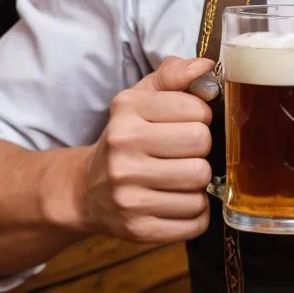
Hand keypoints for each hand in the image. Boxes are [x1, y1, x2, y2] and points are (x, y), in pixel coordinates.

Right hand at [79, 56, 215, 243]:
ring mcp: (128, 193)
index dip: (201, 116)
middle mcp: (123, 150)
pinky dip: (196, 212)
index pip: (196, 110)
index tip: (190, 121)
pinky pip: (194, 221)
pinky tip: (179, 201)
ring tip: (182, 176)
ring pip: (201, 184)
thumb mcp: (141, 97)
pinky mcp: (137, 228)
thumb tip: (205, 66)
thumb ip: (174, 74)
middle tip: (187, 151)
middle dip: (202, 147)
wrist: (88, 190)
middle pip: (201, 144)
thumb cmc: (127, 136)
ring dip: (200, 182)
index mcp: (127, 111)